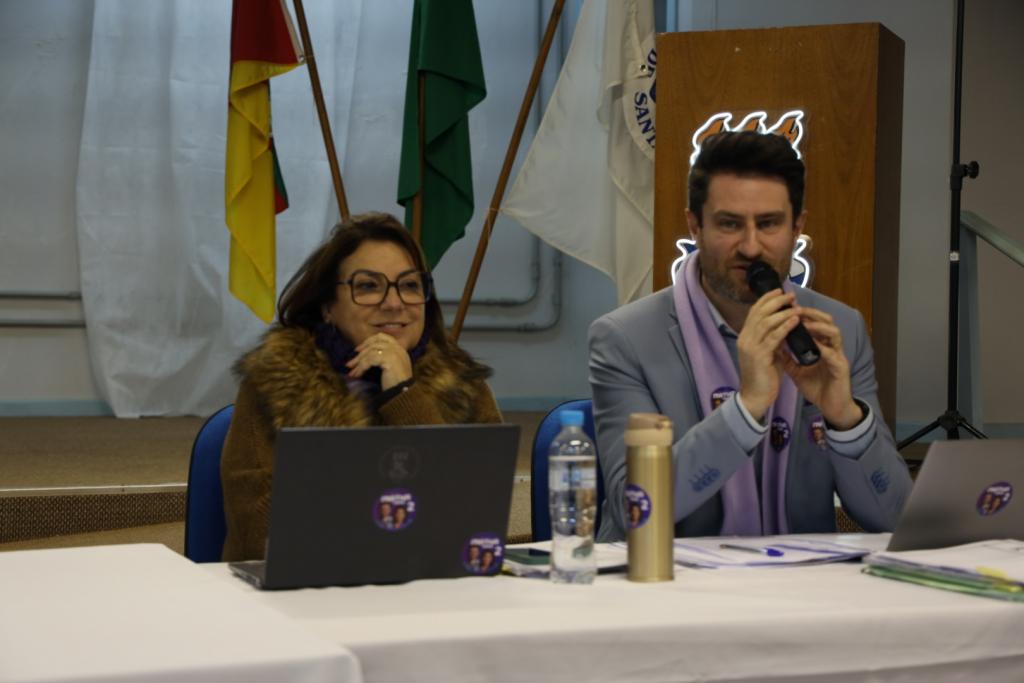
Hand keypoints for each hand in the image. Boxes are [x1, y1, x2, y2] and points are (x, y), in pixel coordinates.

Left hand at [347, 333, 413, 389]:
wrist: (403, 394)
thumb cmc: (395, 384)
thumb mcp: (390, 367)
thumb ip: (382, 358)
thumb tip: (362, 356)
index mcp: (400, 349)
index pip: (382, 337)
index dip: (368, 342)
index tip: (358, 350)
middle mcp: (398, 348)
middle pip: (374, 344)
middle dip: (360, 353)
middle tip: (350, 363)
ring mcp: (394, 352)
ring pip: (370, 352)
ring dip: (359, 362)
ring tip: (352, 371)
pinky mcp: (389, 359)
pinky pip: (370, 360)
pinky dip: (361, 367)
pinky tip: (357, 375)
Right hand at [736, 289, 801, 420]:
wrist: (755, 397)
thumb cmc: (763, 376)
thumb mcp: (767, 353)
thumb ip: (773, 339)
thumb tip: (785, 325)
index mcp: (745, 336)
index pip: (754, 311)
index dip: (767, 299)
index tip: (780, 291)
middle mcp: (745, 338)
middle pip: (759, 312)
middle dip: (776, 301)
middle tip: (791, 296)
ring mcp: (750, 346)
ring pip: (766, 322)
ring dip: (783, 312)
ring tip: (797, 307)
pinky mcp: (759, 355)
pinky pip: (774, 336)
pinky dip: (785, 326)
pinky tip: (795, 321)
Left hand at [778, 307, 861, 429]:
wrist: (831, 408)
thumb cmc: (816, 387)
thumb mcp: (797, 371)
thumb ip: (787, 358)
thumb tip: (772, 345)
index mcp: (822, 346)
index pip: (815, 322)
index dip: (803, 313)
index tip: (787, 307)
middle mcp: (832, 347)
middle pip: (827, 322)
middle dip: (812, 313)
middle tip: (796, 309)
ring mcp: (838, 356)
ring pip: (834, 333)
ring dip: (819, 327)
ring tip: (804, 323)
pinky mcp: (842, 368)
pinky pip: (834, 354)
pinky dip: (824, 348)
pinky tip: (814, 345)